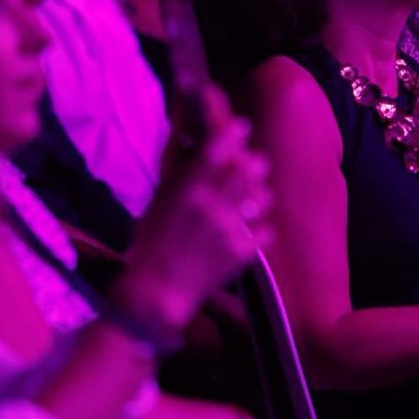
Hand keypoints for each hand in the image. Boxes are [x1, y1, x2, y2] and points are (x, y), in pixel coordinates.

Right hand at [117, 88, 270, 336]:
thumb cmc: (151, 243)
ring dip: (261, 194)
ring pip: (264, 197)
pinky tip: (252, 229)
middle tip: (253, 164)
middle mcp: (212, 207)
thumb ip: (181, 176)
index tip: (242, 127)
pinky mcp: (242, 254)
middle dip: (255, 163)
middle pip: (250, 169)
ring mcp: (229, 231)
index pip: (218, 150)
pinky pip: (266, 231)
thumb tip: (196, 144)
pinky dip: (261, 229)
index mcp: (188, 191)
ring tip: (254, 197)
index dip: (234, 133)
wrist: (157, 292)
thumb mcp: (160, 202)